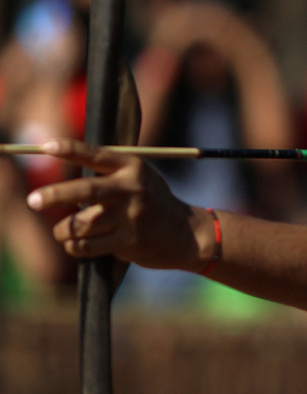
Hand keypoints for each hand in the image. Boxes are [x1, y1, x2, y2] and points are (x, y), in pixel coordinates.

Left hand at [25, 139, 210, 270]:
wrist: (186, 233)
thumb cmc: (152, 202)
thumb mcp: (139, 177)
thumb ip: (109, 173)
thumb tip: (60, 184)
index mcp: (132, 167)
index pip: (96, 155)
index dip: (70, 150)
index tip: (46, 147)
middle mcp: (132, 189)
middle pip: (86, 191)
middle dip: (55, 195)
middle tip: (33, 200)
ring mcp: (131, 216)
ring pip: (81, 223)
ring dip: (63, 229)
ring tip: (62, 230)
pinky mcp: (128, 241)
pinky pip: (87, 245)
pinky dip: (74, 246)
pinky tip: (75, 243)